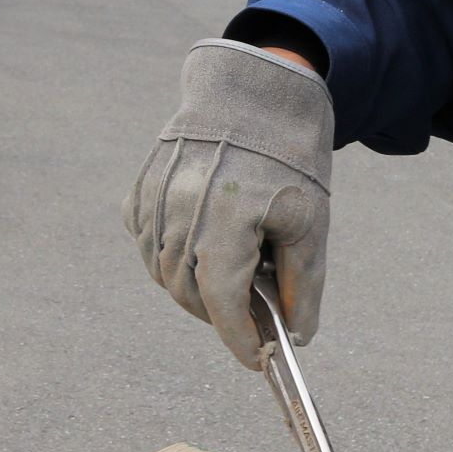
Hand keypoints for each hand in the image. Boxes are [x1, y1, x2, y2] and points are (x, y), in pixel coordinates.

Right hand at [123, 37, 331, 368]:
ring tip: (225, 277)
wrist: (254, 91)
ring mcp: (156, 195)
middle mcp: (182, 206)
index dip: (237, 338)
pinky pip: (144, 241)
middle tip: (246, 317)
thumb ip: (303, 285)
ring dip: (189, 289)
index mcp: (230, 215)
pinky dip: (165, 258)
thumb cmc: (289, 157)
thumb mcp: (311, 221)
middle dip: (215, 314)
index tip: (254, 360)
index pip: (221, 299)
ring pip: (159, 270)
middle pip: (186, 291)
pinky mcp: (141, 186)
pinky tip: (197, 248)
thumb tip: (295, 337)